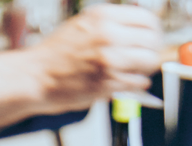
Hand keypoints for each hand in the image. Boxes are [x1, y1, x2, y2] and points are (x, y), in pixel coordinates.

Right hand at [26, 4, 161, 110]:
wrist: (38, 75)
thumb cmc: (58, 53)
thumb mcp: (85, 24)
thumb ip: (112, 24)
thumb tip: (139, 27)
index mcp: (102, 16)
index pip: (147, 18)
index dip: (153, 30)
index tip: (152, 37)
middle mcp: (108, 35)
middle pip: (152, 40)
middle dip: (152, 49)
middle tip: (146, 55)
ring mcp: (109, 60)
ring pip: (148, 62)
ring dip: (146, 67)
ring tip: (136, 69)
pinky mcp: (109, 83)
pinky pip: (138, 82)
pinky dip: (137, 83)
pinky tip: (127, 80)